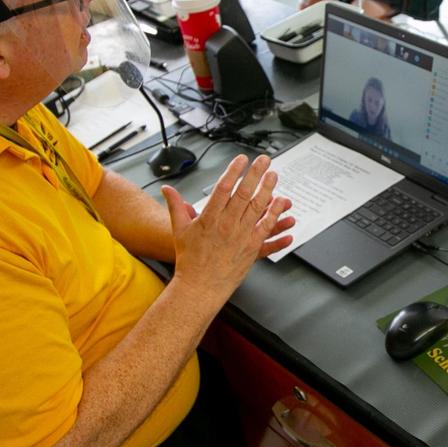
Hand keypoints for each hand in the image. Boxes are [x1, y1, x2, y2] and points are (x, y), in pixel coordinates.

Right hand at [161, 156, 293, 297]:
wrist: (200, 286)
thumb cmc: (190, 260)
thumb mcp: (179, 230)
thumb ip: (175, 206)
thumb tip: (166, 189)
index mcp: (209, 218)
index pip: (223, 188)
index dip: (233, 171)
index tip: (241, 160)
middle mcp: (226, 225)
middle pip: (243, 193)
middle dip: (255, 174)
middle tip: (264, 160)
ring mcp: (240, 236)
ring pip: (257, 208)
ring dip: (267, 189)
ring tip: (273, 175)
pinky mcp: (251, 248)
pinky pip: (265, 227)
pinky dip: (274, 215)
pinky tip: (281, 203)